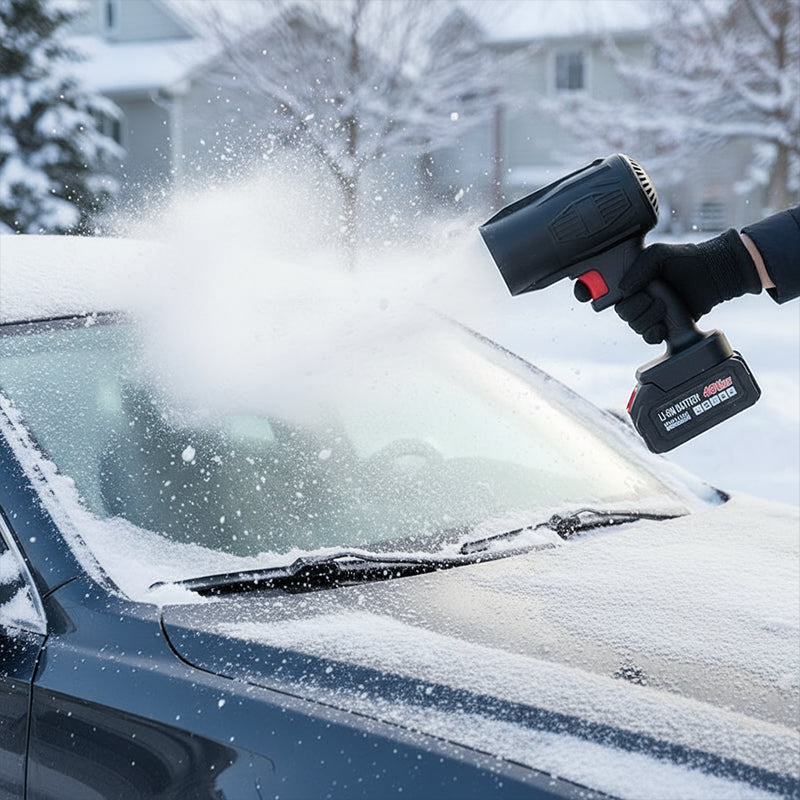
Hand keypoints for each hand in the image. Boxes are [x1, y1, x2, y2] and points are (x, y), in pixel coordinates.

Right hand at [614, 229, 760, 343]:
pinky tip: (663, 326)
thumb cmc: (686, 259)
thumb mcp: (658, 254)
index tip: (640, 294)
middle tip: (659, 300)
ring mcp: (652, 313)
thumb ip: (637, 269)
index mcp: (634, 282)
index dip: (625, 300)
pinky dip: (653, 334)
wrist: (713, 274)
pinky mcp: (665, 326)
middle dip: (640, 309)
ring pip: (636, 326)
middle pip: (625, 315)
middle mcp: (640, 298)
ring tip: (666, 308)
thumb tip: (624, 290)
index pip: (616, 298)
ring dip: (650, 319)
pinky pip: (649, 338)